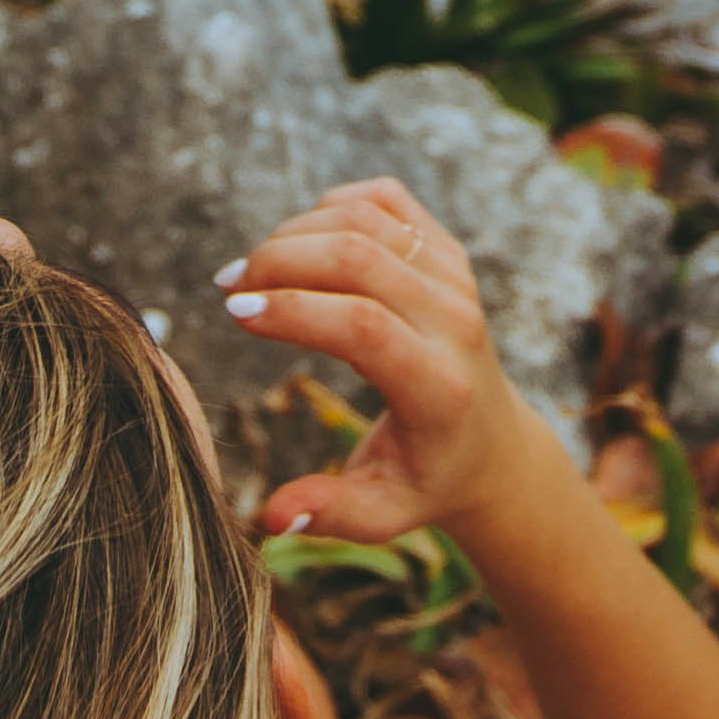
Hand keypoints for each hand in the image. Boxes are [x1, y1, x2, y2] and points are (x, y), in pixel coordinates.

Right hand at [231, 181, 528, 547]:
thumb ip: (328, 514)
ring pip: (368, 220)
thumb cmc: (424, 480)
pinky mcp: (449, 251)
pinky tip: (302, 240)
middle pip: (361, 259)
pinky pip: (386, 200)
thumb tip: (270, 517)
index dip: (293, 311)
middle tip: (229, 287)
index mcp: (438, 386)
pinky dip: (335, 206)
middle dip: (280, 261)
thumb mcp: (381, 514)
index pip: (364, 326)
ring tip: (250, 271)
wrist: (489, 443)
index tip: (235, 313)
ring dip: (296, 232)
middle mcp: (454, 321)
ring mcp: (456, 279)